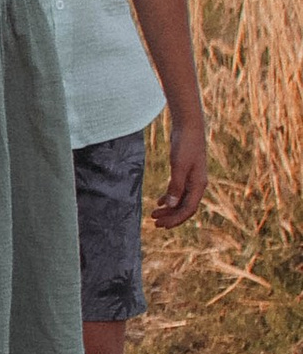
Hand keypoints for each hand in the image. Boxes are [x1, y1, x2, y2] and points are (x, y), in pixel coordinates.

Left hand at [155, 113, 206, 227]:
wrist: (189, 127)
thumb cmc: (185, 145)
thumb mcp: (179, 166)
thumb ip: (175, 186)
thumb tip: (171, 205)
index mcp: (199, 185)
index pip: (188, 209)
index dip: (176, 219)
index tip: (162, 225)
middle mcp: (197, 184)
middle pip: (185, 207)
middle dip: (171, 217)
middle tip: (155, 223)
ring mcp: (192, 179)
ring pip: (181, 200)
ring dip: (169, 208)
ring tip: (154, 214)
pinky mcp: (185, 172)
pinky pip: (179, 191)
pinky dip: (170, 197)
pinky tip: (160, 201)